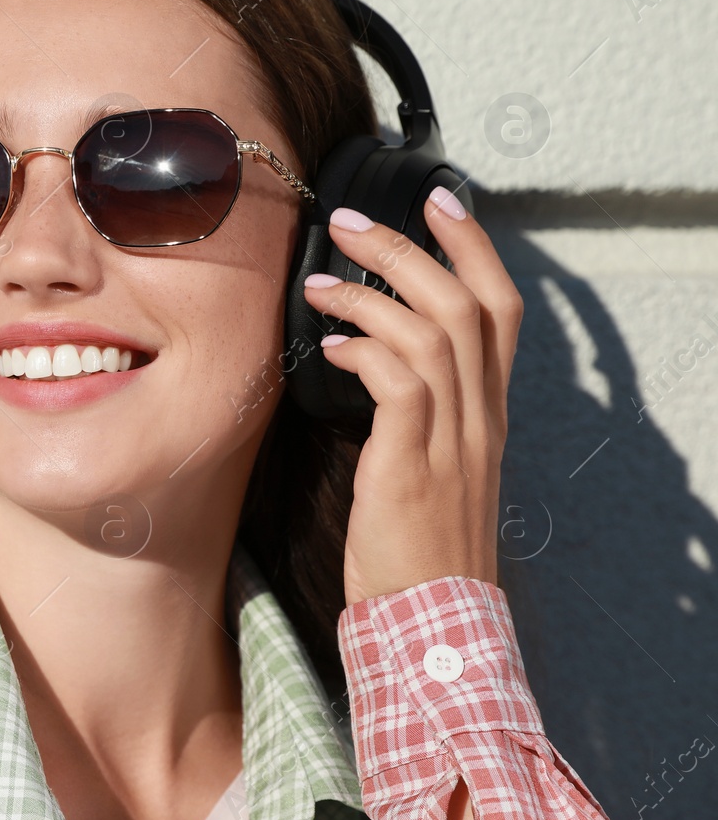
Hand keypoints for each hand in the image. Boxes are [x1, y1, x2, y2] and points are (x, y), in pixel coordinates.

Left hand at [300, 186, 523, 605]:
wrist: (435, 620)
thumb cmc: (418, 545)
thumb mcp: (430, 465)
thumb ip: (414, 409)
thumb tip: (364, 353)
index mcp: (487, 412)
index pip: (501, 310)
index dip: (474, 247)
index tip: (440, 199)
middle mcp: (479, 417)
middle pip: (466, 304)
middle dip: (409, 248)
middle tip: (349, 221)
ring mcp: (452, 440)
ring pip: (432, 331)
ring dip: (370, 294)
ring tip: (317, 284)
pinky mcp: (413, 464)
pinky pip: (399, 382)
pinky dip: (364, 351)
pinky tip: (328, 346)